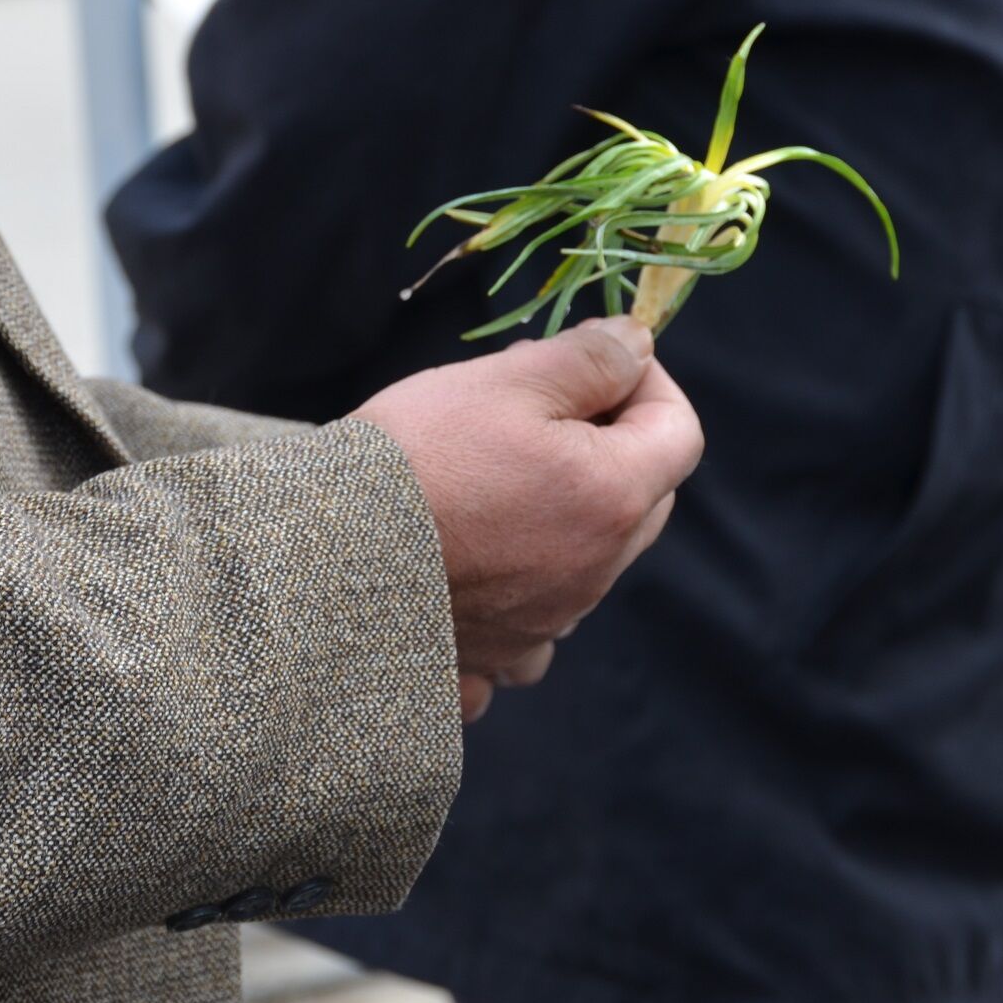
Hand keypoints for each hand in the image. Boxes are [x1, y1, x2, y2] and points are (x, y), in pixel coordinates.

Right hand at [351, 319, 702, 721]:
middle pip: (642, 497)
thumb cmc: (416, 458)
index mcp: (613, 498)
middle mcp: (596, 572)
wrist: (322, 557)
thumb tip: (637, 344)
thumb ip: (587, 360)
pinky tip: (476, 565)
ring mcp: (548, 623)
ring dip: (565, 512)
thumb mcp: (504, 380)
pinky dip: (519, 594)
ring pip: (589, 557)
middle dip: (608, 442)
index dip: (647, 382)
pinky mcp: (496, 657)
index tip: (592, 360)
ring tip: (491, 474)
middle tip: (533, 404)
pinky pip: (533, 630)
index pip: (681, 432)